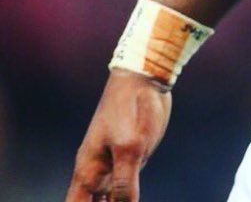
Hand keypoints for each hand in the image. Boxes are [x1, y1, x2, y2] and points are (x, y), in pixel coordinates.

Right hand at [65, 70, 172, 201]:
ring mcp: (113, 163)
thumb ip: (124, 182)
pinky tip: (132, 200)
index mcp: (88, 171)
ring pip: (106, 198)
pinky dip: (125, 198)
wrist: (145, 78)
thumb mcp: (130, 147)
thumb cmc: (131, 108)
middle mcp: (96, 171)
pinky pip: (123, 186)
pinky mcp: (131, 156)